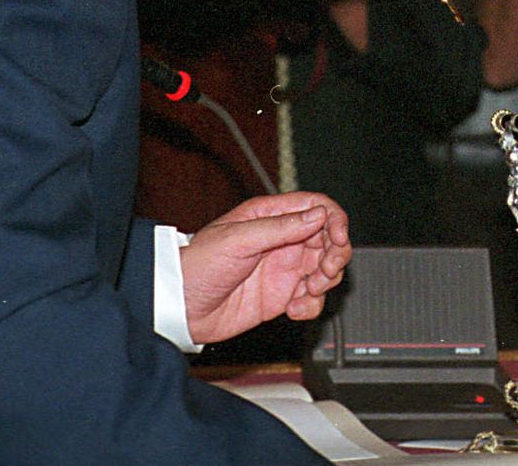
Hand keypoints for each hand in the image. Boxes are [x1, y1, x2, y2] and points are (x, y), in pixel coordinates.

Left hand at [180, 192, 351, 343]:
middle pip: (328, 239)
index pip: (316, 207)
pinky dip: (311, 305)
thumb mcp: (238, 239)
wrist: (180, 308)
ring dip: (326, 281)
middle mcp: (282, 240)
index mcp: (270, 216)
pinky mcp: (281, 297)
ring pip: (325, 269)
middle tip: (326, 271)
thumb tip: (318, 215)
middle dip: (335, 254)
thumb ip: (280, 227)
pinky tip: (294, 310)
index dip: (334, 220)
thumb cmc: (197, 265)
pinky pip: (311, 299)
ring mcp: (283, 269)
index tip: (337, 239)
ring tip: (309, 291)